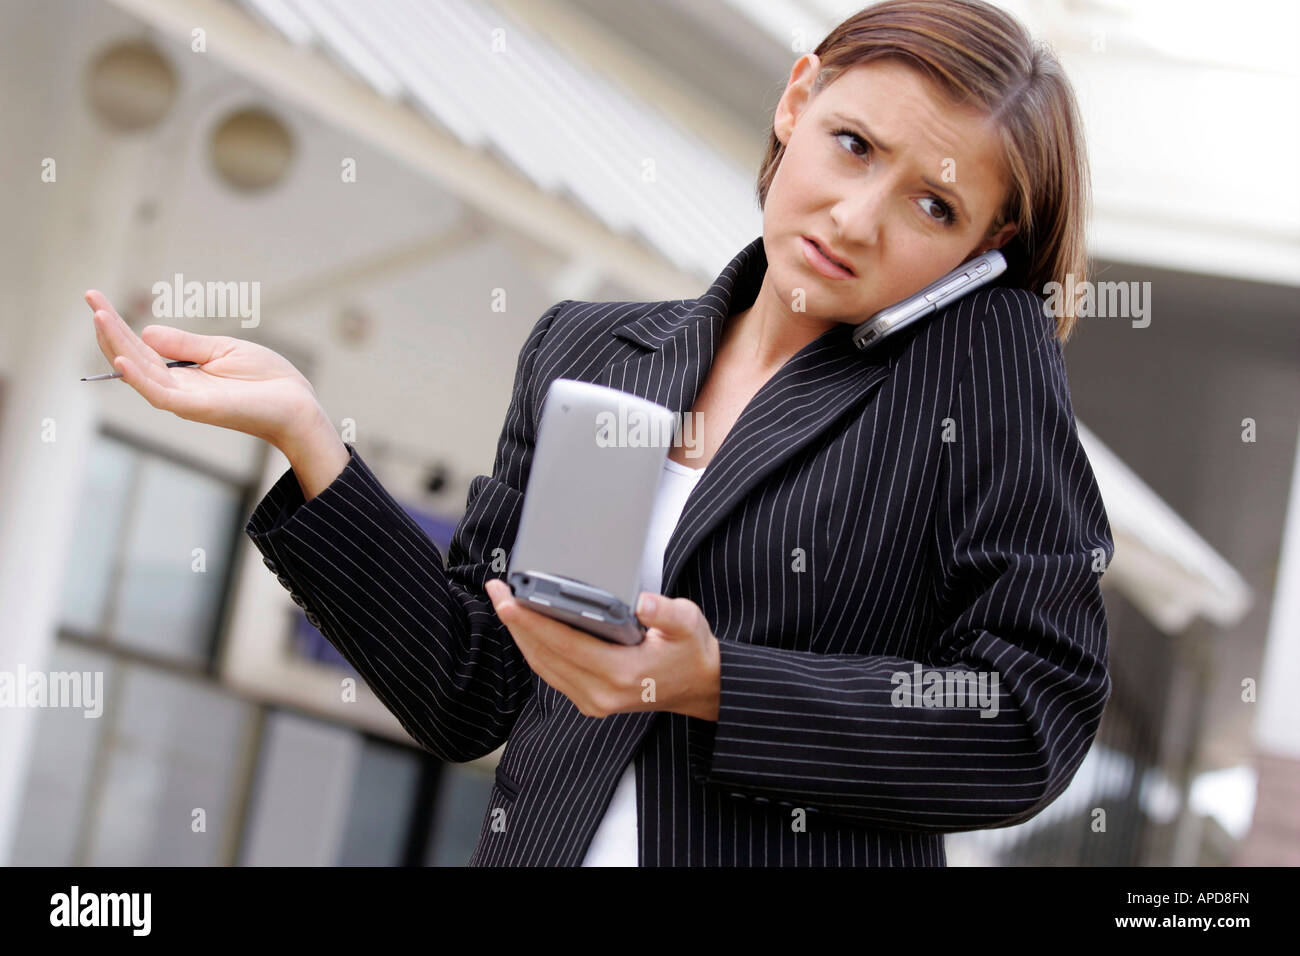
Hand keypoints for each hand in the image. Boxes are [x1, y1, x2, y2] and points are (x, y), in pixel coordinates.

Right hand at [85, 289, 321, 449]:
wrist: (297, 404)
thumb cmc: (267, 380)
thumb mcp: (223, 350)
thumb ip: (185, 343)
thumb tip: (146, 332)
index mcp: (183, 373)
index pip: (141, 348)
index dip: (118, 326)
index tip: (98, 299)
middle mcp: (178, 388)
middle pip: (133, 358)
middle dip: (109, 329)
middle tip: (90, 298)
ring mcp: (185, 399)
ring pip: (139, 373)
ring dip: (116, 346)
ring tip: (99, 317)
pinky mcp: (197, 408)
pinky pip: (160, 395)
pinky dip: (139, 380)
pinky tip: (122, 360)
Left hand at [484, 579, 720, 720]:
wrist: (701, 687)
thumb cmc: (691, 652)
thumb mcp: (689, 624)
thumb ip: (667, 611)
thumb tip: (643, 602)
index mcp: (622, 674)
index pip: (565, 644)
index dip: (533, 621)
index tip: (510, 600)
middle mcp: (601, 694)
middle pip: (544, 655)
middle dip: (516, 622)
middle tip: (497, 590)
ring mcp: (592, 701)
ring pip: (542, 666)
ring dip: (521, 634)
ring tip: (504, 602)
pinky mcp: (588, 700)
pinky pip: (551, 673)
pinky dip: (534, 648)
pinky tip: (525, 625)